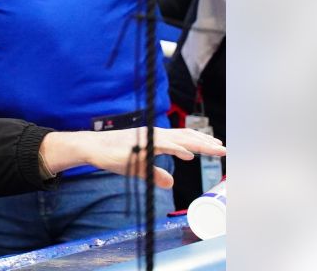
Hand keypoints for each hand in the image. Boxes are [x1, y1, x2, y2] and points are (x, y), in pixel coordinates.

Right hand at [41, 127, 225, 188]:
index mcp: (155, 138)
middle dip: (206, 143)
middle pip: (185, 136)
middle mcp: (154, 134)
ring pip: (179, 139)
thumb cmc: (112, 156)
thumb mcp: (138, 168)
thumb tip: (170, 182)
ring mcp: (148, 137)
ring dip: (198, 144)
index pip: (182, 138)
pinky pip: (163, 145)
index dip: (200, 142)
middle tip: (224, 148)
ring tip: (215, 149)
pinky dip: (177, 148)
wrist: (91, 148)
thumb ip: (155, 173)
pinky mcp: (141, 143)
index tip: (216, 147)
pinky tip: (189, 155)